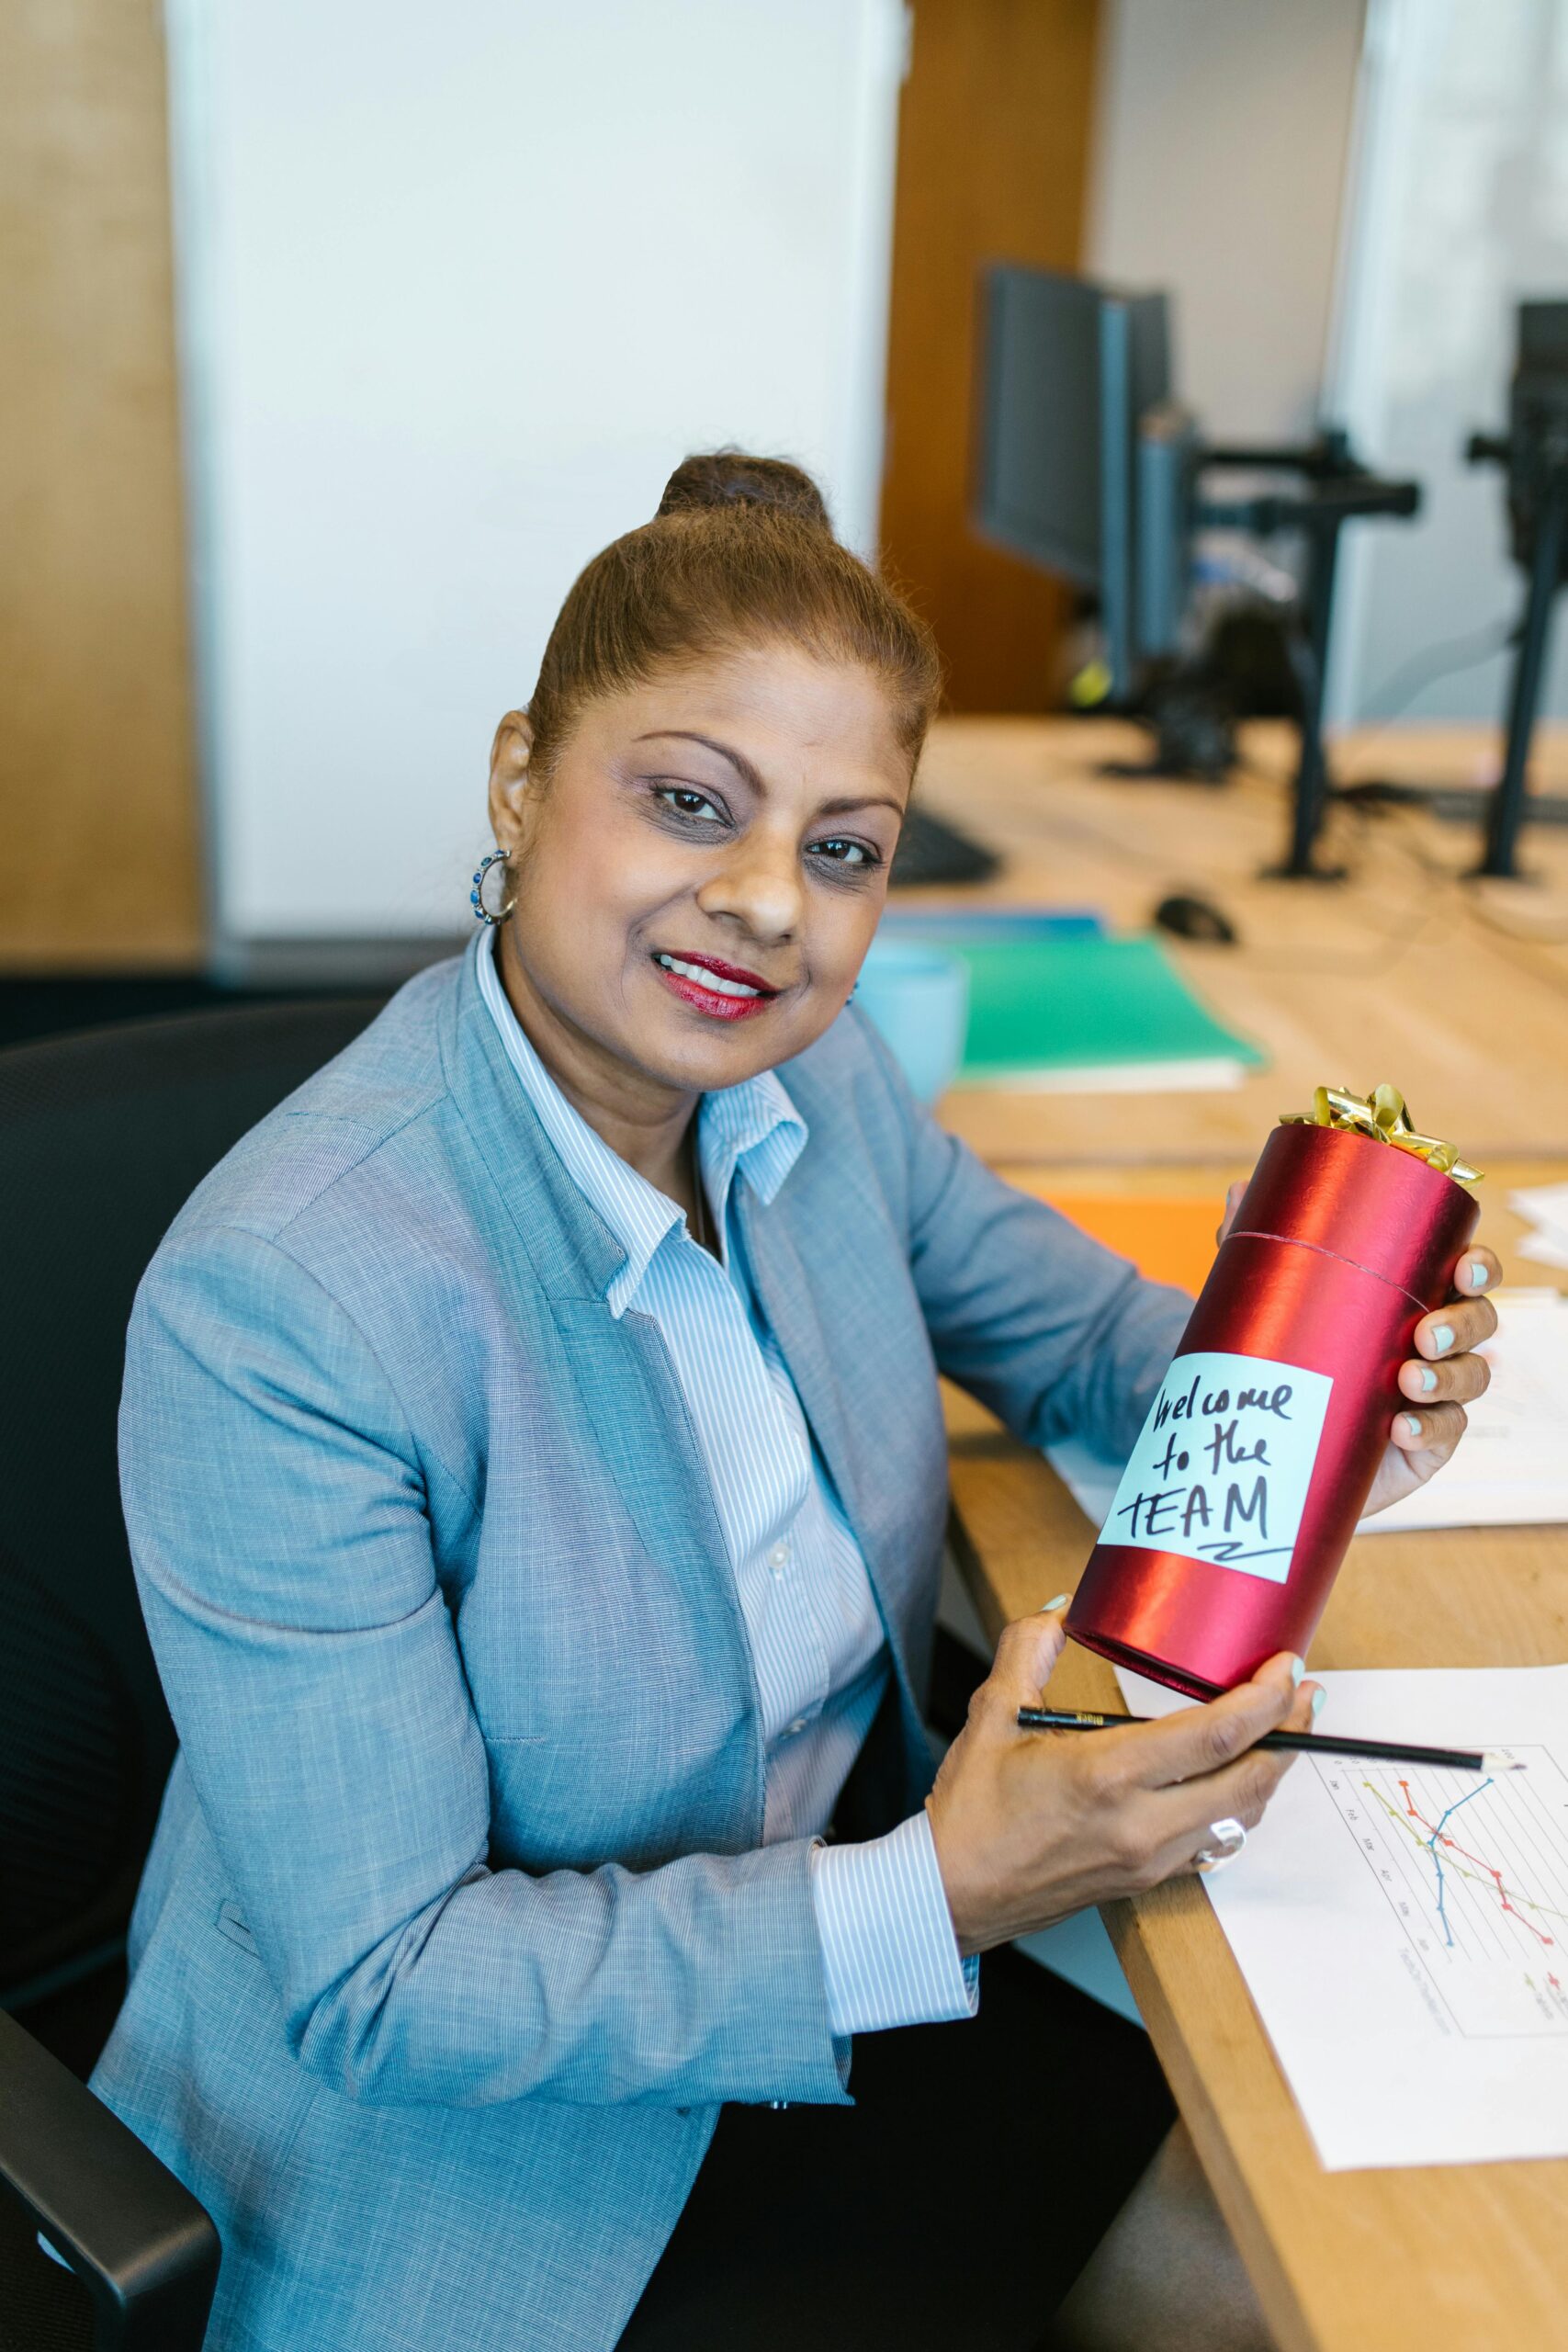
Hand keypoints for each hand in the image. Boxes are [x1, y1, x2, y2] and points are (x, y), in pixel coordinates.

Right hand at [925, 1607, 1318, 1956]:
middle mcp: (1141, 1823)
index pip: (1215, 1736)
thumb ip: (1027, 1651)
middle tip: (1302, 1691)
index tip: (1285, 1666)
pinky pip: (1216, 1842)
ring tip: (1280, 1728)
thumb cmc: (971, 1812)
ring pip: (1242, 1815)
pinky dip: (1239, 1806)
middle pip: (1249, 1779)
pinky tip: (1235, 1777)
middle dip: (1289, 1732)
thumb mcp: (991, 1716)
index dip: (1264, 1699)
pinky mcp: (1148, 1879)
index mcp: (1107, 1776)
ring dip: (1269, 1770)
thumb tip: (1059, 1610)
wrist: (953, 1893)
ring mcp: (1150, 1858)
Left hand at [1218, 1181, 1500, 1518]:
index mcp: (1413, 1294)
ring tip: (1408, 1381)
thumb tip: (1240, 1189)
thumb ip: (1261, 1245)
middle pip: (1479, 1321)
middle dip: (1462, 1323)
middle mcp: (1435, 1339)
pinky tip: (1402, 1429)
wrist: (1278, 1432)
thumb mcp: (1275, 1297)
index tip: (1463, 1267)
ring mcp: (1437, 1391)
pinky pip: (1448, 1431)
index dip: (1478, 1267)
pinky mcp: (1428, 1441)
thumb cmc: (1292, 1350)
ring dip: (1448, 1376)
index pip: (1467, 1273)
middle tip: (1424, 1334)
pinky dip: (1430, 1428)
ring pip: (1472, 1375)